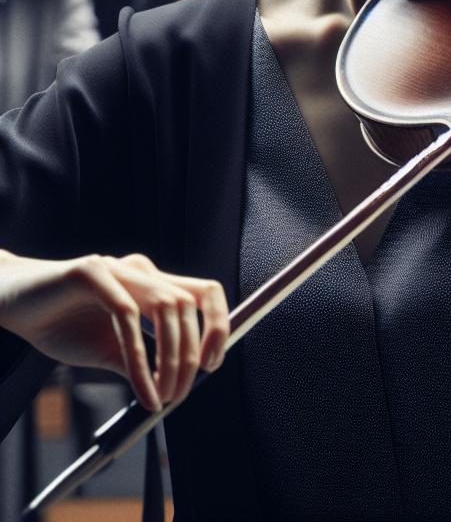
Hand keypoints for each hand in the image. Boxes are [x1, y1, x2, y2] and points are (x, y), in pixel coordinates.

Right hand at [0, 250, 228, 410]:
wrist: (9, 305)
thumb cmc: (58, 323)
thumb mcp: (107, 349)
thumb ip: (139, 361)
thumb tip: (169, 388)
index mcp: (152, 282)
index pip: (204, 293)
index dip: (218, 326)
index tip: (212, 365)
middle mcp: (142, 270)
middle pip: (189, 303)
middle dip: (193, 353)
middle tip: (180, 393)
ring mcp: (119, 267)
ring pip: (167, 307)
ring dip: (171, 358)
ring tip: (163, 395)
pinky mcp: (92, 272)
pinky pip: (127, 315)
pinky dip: (140, 358)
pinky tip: (141, 387)